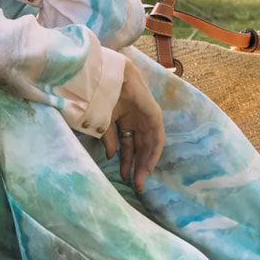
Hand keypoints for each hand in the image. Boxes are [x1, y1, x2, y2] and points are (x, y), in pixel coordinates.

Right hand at [100, 58, 163, 192]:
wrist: (106, 74)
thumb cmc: (101, 93)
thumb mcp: (102, 121)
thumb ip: (109, 138)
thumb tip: (112, 156)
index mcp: (123, 120)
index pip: (128, 146)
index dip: (126, 162)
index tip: (124, 178)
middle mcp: (136, 121)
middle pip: (139, 148)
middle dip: (136, 167)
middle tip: (135, 185)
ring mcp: (146, 117)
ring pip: (149, 145)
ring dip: (146, 163)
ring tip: (141, 180)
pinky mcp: (154, 114)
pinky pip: (158, 136)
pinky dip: (154, 151)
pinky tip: (148, 165)